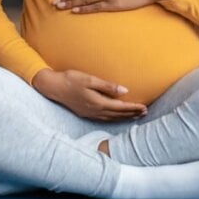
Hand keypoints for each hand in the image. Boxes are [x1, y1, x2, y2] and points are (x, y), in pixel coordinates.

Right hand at [32, 68, 147, 120]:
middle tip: (145, 113)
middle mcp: (95, 111)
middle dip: (132, 114)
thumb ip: (107, 86)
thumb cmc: (71, 79)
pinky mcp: (86, 113)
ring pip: (112, 118)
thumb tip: (124, 90)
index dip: (133, 108)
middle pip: (118, 114)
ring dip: (124, 117)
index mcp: (98, 102)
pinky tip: (117, 116)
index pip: (120, 107)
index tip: (144, 107)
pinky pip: (105, 119)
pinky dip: (114, 118)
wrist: (53, 87)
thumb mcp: (90, 79)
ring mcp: (90, 113)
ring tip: (135, 116)